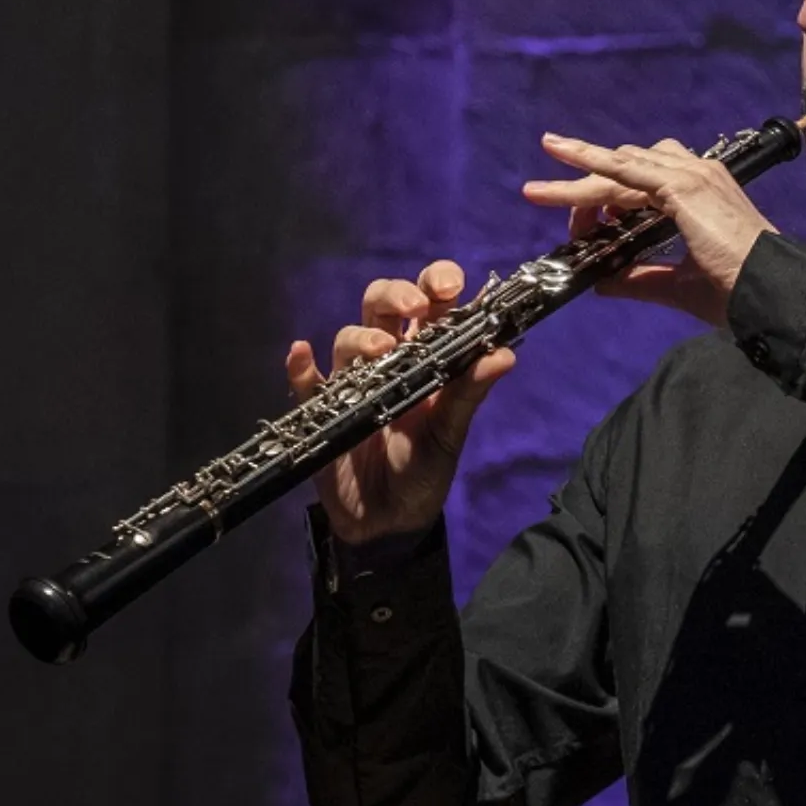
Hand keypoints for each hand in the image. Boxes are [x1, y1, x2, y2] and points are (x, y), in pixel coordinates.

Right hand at [284, 260, 514, 545]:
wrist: (390, 522)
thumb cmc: (425, 470)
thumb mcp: (451, 433)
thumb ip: (471, 393)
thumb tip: (505, 354)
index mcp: (428, 357)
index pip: (431, 304)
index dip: (437, 283)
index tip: (449, 286)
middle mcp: (389, 361)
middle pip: (382, 305)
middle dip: (396, 294)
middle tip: (415, 304)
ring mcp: (352, 383)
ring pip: (348, 337)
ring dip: (362, 335)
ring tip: (382, 350)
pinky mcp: (322, 411)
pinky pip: (304, 383)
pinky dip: (300, 366)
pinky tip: (301, 353)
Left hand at [523, 134, 775, 328]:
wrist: (769, 290)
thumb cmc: (737, 289)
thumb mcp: (678, 285)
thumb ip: (640, 278)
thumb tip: (602, 282)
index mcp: (700, 195)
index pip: (642, 184)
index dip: (606, 199)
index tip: (580, 218)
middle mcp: (697, 176)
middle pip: (626, 170)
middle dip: (583, 184)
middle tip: (539, 191)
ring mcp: (691, 177)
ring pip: (620, 169)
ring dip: (578, 178)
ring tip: (537, 190)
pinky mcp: (683, 187)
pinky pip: (627, 172)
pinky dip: (595, 165)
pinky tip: (566, 161)